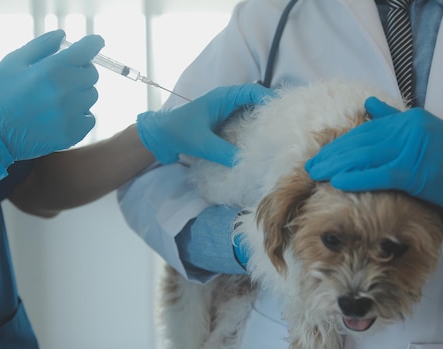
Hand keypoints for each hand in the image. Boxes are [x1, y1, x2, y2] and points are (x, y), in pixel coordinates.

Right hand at [0, 30, 102, 181]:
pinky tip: (62, 115)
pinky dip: (81, 115)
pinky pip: (90, 118)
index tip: (97, 42)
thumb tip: (63, 36)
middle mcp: (65, 91)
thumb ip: (42, 46)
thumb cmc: (0, 93)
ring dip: (80, 94)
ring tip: (57, 99)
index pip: (85, 51)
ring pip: (91, 96)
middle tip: (64, 76)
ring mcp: (70, 114)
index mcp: (51, 70)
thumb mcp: (14, 61)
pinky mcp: (73, 133)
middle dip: (80, 71)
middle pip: (92, 74)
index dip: (93, 45)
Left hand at [137, 84, 273, 166]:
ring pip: (251, 116)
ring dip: (261, 125)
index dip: (270, 99)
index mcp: (224, 97)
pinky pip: (243, 127)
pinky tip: (258, 147)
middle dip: (270, 113)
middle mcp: (228, 103)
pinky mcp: (223, 127)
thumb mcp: (202, 143)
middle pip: (256, 103)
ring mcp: (226, 115)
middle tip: (284, 128)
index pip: (254, 91)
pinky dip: (251, 134)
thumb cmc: (177, 132)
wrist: (158, 137)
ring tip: (276, 138)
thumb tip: (246, 162)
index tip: (283, 113)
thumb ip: (224, 152)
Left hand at [306, 97, 442, 215]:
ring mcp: (412, 147)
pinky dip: (357, 177)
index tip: (320, 155)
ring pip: (365, 155)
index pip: (364, 131)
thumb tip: (367, 105)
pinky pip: (379, 173)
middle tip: (310, 167)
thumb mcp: (423, 132)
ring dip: (337, 165)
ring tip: (316, 175)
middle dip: (332, 155)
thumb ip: (393, 119)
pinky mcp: (416, 169)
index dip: (340, 144)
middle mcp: (407, 128)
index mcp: (407, 119)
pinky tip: (338, 182)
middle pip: (360, 142)